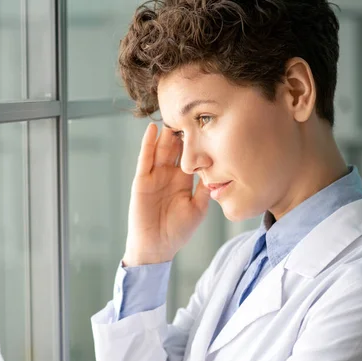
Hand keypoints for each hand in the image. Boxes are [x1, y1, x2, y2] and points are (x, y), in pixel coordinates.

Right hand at [123, 123, 209, 265]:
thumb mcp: (198, 209)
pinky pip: (145, 159)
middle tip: (191, 113)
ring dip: (166, 133)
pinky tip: (152, 129)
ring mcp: (154, 176)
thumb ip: (205, 191)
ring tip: (173, 115)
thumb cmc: (177, 231)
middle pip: (175, 148)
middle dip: (182, 132)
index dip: (197, 142)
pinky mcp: (142, 180)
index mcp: (183, 180)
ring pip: (161, 149)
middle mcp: (169, 174)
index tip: (207, 124)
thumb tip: (219, 173)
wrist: (157, 247)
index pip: (190, 156)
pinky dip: (147, 144)